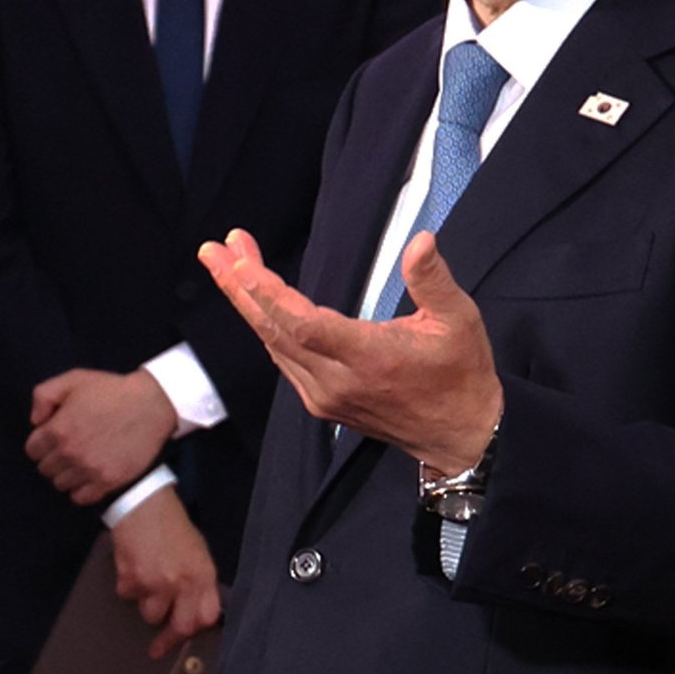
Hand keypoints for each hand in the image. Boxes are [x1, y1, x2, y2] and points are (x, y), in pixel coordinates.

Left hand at [25, 367, 177, 503]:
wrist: (151, 404)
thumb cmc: (111, 390)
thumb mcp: (73, 379)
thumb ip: (43, 395)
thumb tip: (35, 422)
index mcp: (58, 429)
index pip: (33, 450)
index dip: (43, 442)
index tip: (57, 436)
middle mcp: (70, 453)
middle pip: (45, 469)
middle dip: (54, 457)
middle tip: (72, 446)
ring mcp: (89, 470)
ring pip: (61, 484)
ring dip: (68, 474)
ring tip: (82, 460)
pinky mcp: (108, 481)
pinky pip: (81, 497)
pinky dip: (82, 489)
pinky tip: (91, 473)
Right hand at [111, 486, 221, 658]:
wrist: (143, 504)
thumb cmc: (173, 524)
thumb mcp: (197, 550)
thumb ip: (199, 580)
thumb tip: (196, 607)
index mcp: (203, 573)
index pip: (207, 617)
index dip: (198, 629)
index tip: (189, 635)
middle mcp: (181, 583)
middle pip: (180, 627)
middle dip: (169, 640)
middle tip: (159, 647)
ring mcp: (155, 584)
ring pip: (150, 615)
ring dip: (149, 604)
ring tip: (149, 579)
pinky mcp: (130, 581)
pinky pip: (129, 597)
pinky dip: (130, 587)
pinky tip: (134, 566)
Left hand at [199, 227, 502, 474]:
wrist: (461, 434)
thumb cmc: (461, 373)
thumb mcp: (459, 320)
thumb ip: (433, 280)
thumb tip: (421, 240)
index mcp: (369, 359)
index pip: (304, 325)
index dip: (268, 293)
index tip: (240, 262)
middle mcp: (337, 382)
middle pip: (275, 330)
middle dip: (239, 287)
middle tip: (213, 249)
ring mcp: (325, 395)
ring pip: (274, 344)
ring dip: (248, 302)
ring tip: (228, 261)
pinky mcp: (322, 402)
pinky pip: (284, 358)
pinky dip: (266, 325)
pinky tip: (256, 299)